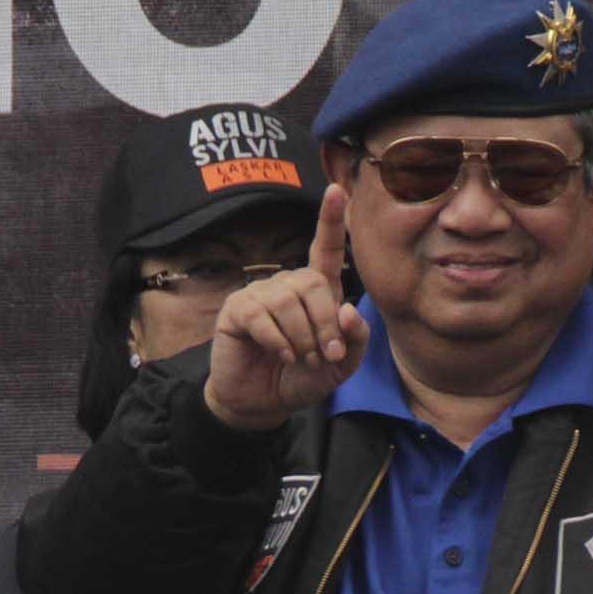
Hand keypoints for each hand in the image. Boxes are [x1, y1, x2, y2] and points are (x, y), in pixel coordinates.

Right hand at [202, 185, 368, 431]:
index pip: (324, 250)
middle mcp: (288, 286)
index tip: (336, 190)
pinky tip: (280, 354)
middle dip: (324, 323)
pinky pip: (261, 316)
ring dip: (301, 337)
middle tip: (323, 355)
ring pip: (288, 301)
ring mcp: (260, 294)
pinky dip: (277, 340)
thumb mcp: (340, 366)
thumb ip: (354, 340)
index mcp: (316, 292)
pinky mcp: (238, 310)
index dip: (330, 220)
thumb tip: (347, 309)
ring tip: (299, 358)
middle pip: (312, 283)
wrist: (263, 402)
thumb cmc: (302, 378)